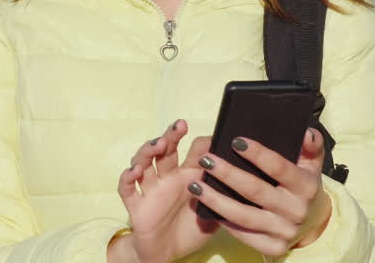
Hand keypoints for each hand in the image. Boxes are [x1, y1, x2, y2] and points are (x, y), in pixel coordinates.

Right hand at [113, 120, 217, 262]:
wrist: (166, 255)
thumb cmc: (190, 230)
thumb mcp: (213, 214)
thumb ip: (224, 197)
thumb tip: (246, 181)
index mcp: (189, 177)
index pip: (195, 151)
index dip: (204, 142)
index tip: (217, 135)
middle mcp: (169, 178)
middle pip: (168, 150)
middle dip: (172, 135)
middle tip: (180, 125)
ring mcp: (152, 189)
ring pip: (145, 162)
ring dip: (149, 150)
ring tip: (159, 144)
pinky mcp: (137, 204)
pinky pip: (127, 189)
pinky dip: (127, 178)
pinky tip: (134, 171)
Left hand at [187, 128, 332, 256]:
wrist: (312, 221)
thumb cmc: (304, 184)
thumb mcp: (313, 163)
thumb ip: (312, 145)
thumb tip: (307, 133)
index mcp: (307, 186)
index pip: (279, 167)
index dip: (257, 154)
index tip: (235, 141)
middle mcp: (296, 211)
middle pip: (255, 191)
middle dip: (227, 174)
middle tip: (206, 160)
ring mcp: (284, 231)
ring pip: (244, 215)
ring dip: (216, 200)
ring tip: (195, 185)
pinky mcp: (273, 247)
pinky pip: (243, 234)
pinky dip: (223, 220)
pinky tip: (207, 206)